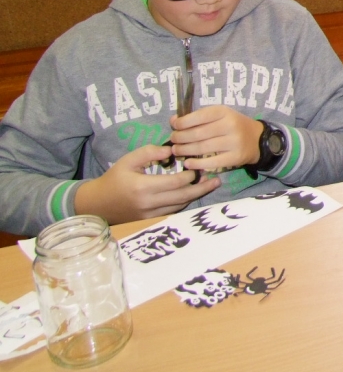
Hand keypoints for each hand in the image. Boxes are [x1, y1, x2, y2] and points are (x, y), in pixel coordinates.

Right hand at [74, 144, 219, 223]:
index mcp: (143, 187)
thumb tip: (171, 150)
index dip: (190, 176)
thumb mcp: (128, 160)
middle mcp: (148, 204)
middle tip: (216, 180)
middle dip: (201, 188)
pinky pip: (172, 212)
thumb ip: (149, 152)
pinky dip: (183, 203)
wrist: (97, 204)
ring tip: (209, 185)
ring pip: (179, 206)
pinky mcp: (149, 221)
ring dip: (195, 196)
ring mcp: (149, 215)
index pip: (175, 183)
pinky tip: (192, 194)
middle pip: (182, 197)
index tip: (198, 167)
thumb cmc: (114, 178)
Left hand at [170, 106, 264, 171]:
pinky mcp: (235, 157)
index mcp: (225, 112)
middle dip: (181, 138)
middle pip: (198, 133)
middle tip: (173, 140)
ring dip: (185, 150)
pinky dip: (197, 164)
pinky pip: (212, 162)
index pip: (200, 116)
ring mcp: (234, 142)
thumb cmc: (233, 125)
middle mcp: (230, 125)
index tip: (174, 126)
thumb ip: (199, 117)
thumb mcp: (220, 115)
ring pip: (203, 148)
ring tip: (176, 151)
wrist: (258, 139)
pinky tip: (188, 163)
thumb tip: (174, 121)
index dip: (183, 122)